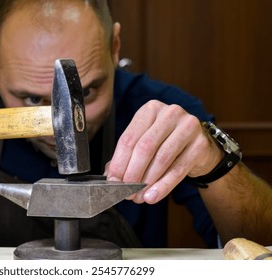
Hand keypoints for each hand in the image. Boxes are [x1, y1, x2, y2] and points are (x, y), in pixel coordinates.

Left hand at [105, 100, 222, 203]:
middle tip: (126, 192)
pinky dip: (163, 186)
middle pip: (144, 147)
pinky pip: (178, 169)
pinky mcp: (200, 144)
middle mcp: (169, 113)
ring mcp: (188, 126)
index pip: (129, 138)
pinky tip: (153, 196)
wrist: (199, 148)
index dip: (119, 162)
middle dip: (132, 173)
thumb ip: (127, 156)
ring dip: (147, 182)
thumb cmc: (166, 143)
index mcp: (150, 110)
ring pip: (161, 158)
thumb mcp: (145, 142)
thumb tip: (110, 177)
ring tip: (138, 197)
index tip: (113, 181)